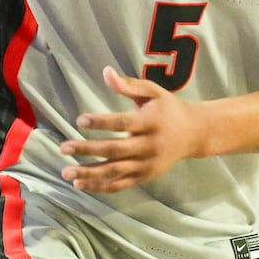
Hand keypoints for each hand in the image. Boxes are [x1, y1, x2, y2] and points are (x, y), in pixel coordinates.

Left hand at [58, 66, 202, 192]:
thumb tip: (105, 72)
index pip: (122, 123)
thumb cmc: (168, 108)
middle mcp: (149, 145)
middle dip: (87, 149)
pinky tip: (81, 184)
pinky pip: (121, 184)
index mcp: (151, 121)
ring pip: (115, 171)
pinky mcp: (146, 176)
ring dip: (89, 173)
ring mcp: (148, 164)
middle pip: (115, 150)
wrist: (195, 133)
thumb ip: (129, 84)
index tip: (79, 120)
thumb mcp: (153, 92)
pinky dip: (101, 186)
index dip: (101, 122)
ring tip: (67, 172)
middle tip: (63, 148)